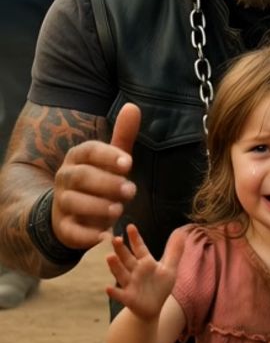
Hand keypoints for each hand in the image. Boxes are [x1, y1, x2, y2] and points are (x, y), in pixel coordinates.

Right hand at [52, 104, 140, 249]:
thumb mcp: (111, 159)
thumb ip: (122, 136)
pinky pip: (71, 231)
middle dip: (107, 183)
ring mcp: (62, 203)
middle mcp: (66, 177)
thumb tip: (133, 106)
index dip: (108, 156)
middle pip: (82, 177)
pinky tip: (105, 236)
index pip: (89, 151)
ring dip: (98, 206)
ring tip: (118, 210)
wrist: (73, 213)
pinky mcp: (64, 228)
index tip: (128, 164)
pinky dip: (87, 236)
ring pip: (74, 202)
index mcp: (78, 157)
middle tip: (131, 190)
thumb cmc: (99, 180)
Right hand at [106, 224, 184, 319]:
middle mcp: (135, 271)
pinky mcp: (128, 298)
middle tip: (115, 238)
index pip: (139, 248)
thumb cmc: (159, 286)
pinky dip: (114, 292)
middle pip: (127, 258)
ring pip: (121, 273)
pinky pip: (119, 294)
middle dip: (121, 249)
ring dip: (115, 266)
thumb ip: (174, 252)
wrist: (153, 308)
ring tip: (109, 257)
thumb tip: (181, 234)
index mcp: (145, 262)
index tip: (130, 226)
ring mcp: (130, 284)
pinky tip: (108, 288)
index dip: (135, 238)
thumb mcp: (169, 269)